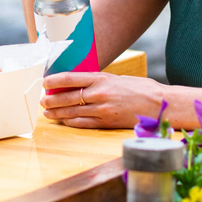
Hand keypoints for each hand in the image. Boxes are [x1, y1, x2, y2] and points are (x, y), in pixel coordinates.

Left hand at [40, 72, 167, 129]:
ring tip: (48, 113)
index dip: (54, 81)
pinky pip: (83, 123)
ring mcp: (102, 109)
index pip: (71, 78)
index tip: (44, 83)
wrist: (160, 104)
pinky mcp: (107, 123)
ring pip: (72, 111)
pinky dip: (71, 122)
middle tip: (42, 101)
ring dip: (57, 113)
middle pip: (68, 97)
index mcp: (102, 78)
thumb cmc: (140, 89)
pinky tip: (64, 121)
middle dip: (51, 100)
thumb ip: (99, 82)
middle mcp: (100, 93)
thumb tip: (79, 84)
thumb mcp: (117, 79)